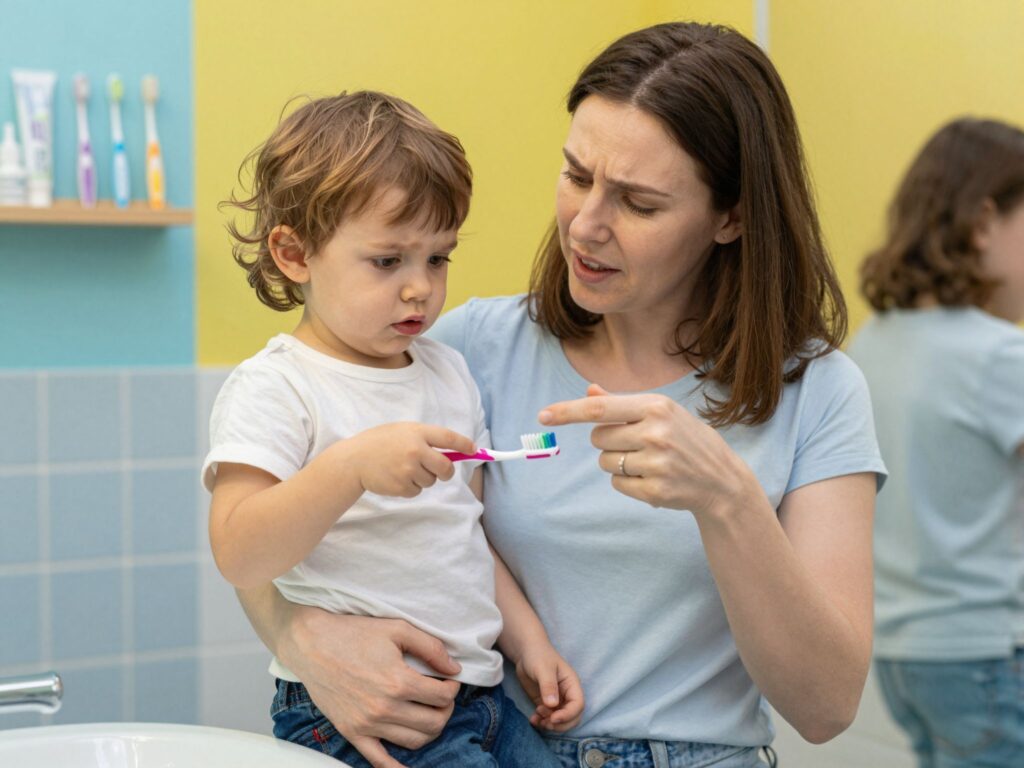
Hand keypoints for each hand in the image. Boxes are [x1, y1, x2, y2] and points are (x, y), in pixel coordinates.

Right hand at [280, 607, 461, 767]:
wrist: (311, 644)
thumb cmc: (353, 633)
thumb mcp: (397, 629)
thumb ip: (431, 648)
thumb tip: (454, 668)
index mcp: (398, 682)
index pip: (443, 696)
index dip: (452, 687)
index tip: (448, 680)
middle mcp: (384, 708)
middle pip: (434, 723)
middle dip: (445, 710)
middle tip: (442, 697)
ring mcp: (367, 724)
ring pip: (414, 741)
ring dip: (430, 730)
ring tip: (428, 713)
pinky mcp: (352, 732)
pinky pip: (378, 760)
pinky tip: (408, 767)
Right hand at [349, 423, 475, 497]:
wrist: (354, 460)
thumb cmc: (380, 443)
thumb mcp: (402, 431)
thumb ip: (425, 439)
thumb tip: (453, 453)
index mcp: (416, 432)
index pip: (448, 438)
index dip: (464, 445)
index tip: (474, 450)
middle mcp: (415, 450)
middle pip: (446, 468)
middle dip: (447, 471)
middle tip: (442, 471)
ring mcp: (408, 470)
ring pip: (431, 481)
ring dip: (423, 478)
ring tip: (404, 469)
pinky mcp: (402, 486)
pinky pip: (417, 491)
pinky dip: (411, 487)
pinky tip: (396, 478)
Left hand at [514, 644, 583, 732]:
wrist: (526, 652)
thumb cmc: (538, 655)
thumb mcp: (543, 668)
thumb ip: (548, 686)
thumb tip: (552, 704)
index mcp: (572, 684)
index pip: (578, 705)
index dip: (568, 715)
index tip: (553, 718)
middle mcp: (567, 695)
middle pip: (573, 718)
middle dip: (560, 724)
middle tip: (545, 721)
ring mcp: (557, 701)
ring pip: (561, 721)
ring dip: (550, 725)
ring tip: (537, 718)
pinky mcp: (546, 704)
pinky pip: (548, 719)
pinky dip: (542, 723)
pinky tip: (533, 720)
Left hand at [538, 383, 754, 515]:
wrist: (722, 480)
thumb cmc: (686, 439)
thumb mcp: (661, 413)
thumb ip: (622, 404)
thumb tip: (589, 392)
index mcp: (656, 407)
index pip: (600, 409)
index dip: (568, 412)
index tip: (543, 416)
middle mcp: (656, 433)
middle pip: (598, 437)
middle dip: (608, 441)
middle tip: (638, 443)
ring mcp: (657, 464)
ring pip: (605, 462)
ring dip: (617, 463)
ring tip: (648, 461)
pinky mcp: (655, 491)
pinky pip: (617, 484)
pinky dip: (628, 483)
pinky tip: (653, 478)